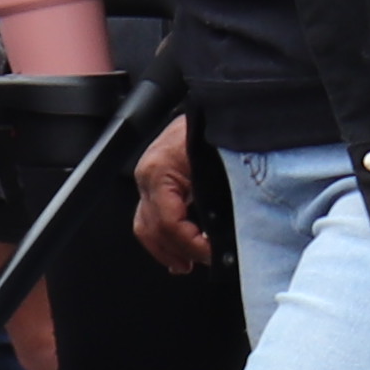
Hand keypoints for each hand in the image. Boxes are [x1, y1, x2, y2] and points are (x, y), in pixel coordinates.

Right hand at [132, 115, 212, 275]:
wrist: (218, 104)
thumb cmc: (216, 126)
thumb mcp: (221, 161)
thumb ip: (221, 197)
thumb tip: (226, 234)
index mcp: (159, 170)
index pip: (167, 221)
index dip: (191, 245)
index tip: (213, 255)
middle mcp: (148, 175)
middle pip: (150, 228)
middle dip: (177, 251)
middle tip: (205, 263)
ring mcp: (149, 178)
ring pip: (144, 225)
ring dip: (165, 249)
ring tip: (186, 264)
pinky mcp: (157, 180)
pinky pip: (150, 214)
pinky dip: (164, 235)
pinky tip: (178, 250)